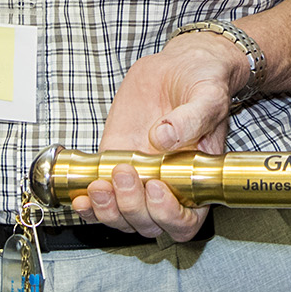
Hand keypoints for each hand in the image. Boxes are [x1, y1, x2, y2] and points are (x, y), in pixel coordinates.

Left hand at [75, 32, 239, 239]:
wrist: (181, 67)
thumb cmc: (204, 84)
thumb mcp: (209, 96)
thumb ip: (192, 119)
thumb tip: (162, 138)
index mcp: (196, 179)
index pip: (186, 221)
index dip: (168, 215)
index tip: (156, 187)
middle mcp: (168, 185)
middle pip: (148, 223)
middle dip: (132, 206)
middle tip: (126, 172)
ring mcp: (139, 178)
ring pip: (121, 218)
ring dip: (107, 209)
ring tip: (100, 185)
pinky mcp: (114, 162)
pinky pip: (101, 197)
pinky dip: (89, 205)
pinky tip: (81, 197)